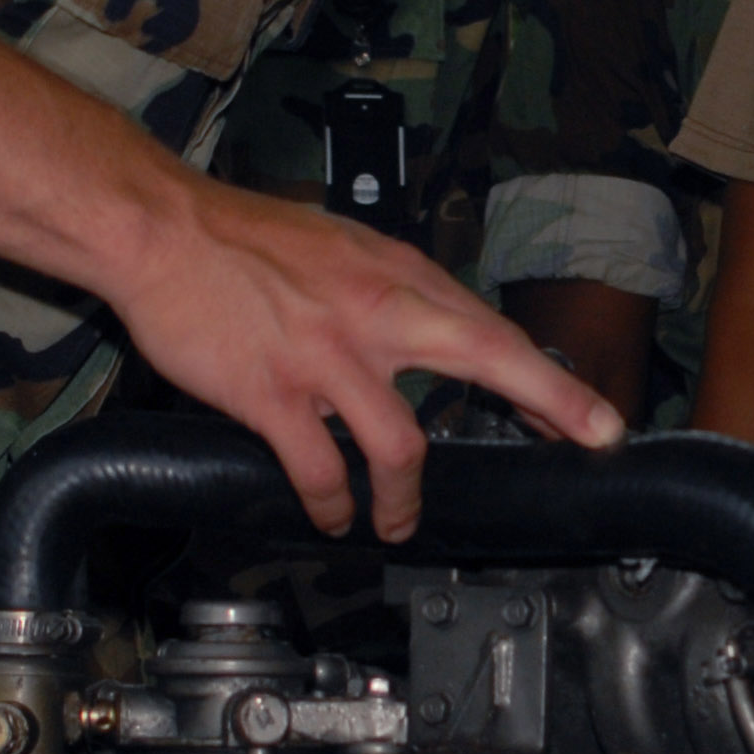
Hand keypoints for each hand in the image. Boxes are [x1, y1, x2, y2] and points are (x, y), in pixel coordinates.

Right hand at [106, 175, 621, 539]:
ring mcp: (327, 357)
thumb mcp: (346, 246)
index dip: (547, 379)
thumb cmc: (247, 237)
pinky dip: (333, 502)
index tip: (592, 416)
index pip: (491, 330)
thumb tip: (441, 324)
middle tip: (591, 441)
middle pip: (487, 356)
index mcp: (398, 275)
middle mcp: (376, 312)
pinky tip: (334, 514)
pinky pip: (320, 469)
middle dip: (550, 401)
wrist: (162, 230)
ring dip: (406, 498)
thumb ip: (396, 289)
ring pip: (400, 443)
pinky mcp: (272, 394)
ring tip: (398, 523)